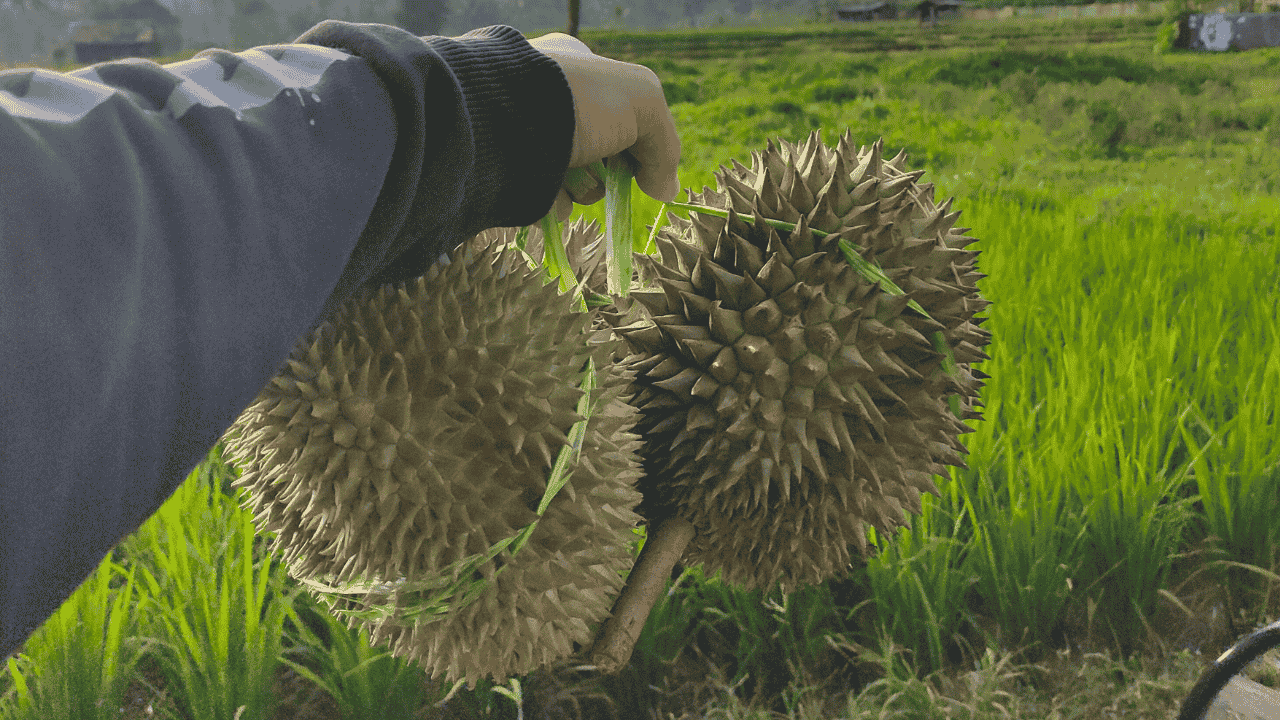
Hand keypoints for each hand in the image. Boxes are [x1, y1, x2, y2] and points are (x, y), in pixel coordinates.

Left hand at [528, 33, 680, 222]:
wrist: (506, 123)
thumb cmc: (580, 99)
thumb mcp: (643, 104)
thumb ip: (664, 146)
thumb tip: (665, 190)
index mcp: (577, 68)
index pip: (622, 108)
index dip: (639, 134)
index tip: (642, 154)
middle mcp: (551, 100)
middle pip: (603, 150)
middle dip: (610, 167)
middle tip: (607, 167)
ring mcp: (530, 139)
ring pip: (577, 181)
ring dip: (584, 189)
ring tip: (571, 175)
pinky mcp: (512, 176)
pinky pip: (547, 200)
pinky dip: (555, 204)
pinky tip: (549, 190)